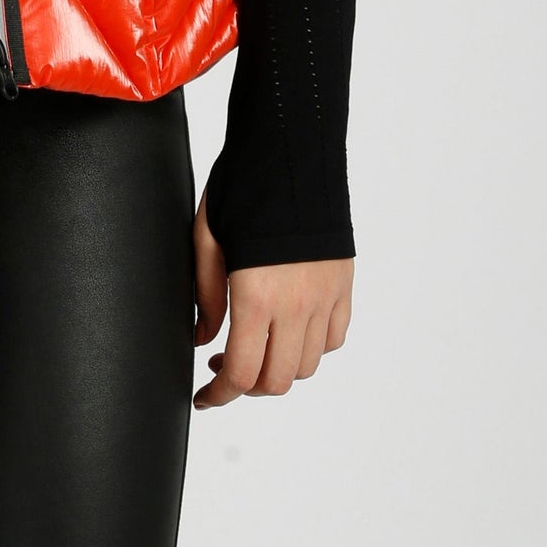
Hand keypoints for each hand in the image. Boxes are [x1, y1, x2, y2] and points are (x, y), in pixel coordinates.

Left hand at [191, 185, 351, 409]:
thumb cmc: (242, 186)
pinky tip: (288, 329)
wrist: (291, 149)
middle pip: (276, 381)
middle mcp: (297, 305)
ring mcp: (326, 298)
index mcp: (256, 295)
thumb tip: (204, 338)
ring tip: (254, 345)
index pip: (241, 374)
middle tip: (223, 367)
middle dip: (246, 386)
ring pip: (306, 366)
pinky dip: (310, 348)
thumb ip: (206, 296)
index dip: (219, 396)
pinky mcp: (343, 286)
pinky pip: (333, 339)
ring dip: (278, 369)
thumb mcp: (206, 238)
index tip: (204, 397)